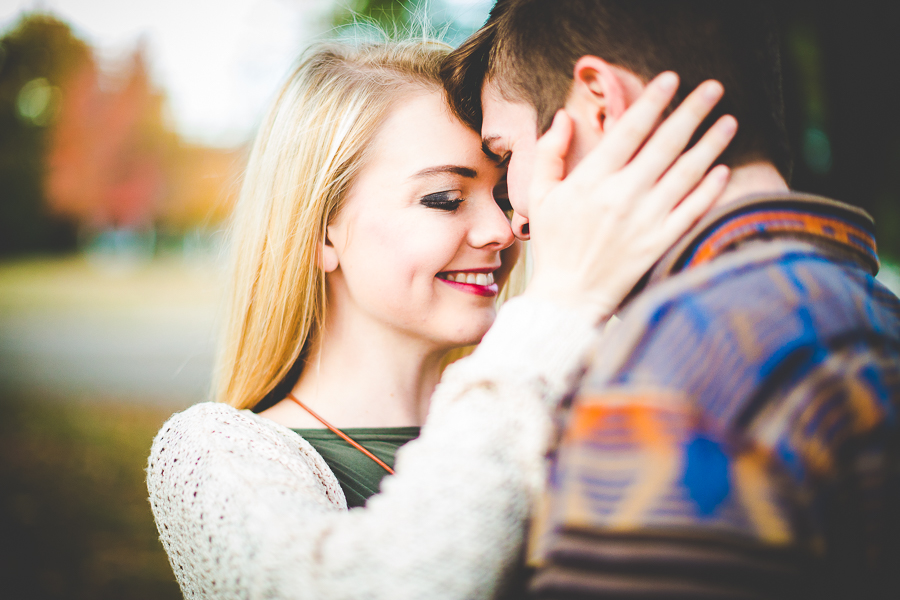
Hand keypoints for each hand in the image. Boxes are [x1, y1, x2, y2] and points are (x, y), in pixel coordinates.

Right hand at [523, 72, 736, 322]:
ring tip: (729, 121)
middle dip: (692, 111)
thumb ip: (550, 153)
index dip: (652, 101)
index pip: (629, 130)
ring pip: (686, 174)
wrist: (567, 298)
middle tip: (714, 87)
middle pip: (665, 144)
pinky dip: (709, 189)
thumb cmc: (553, 245)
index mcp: (592, 181)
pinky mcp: (659, 244)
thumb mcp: (540, 197)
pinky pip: (692, 211)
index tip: (671, 78)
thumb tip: (564, 117)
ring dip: (710, 144)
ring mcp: (644, 221)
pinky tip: (722, 170)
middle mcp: (622, 197)